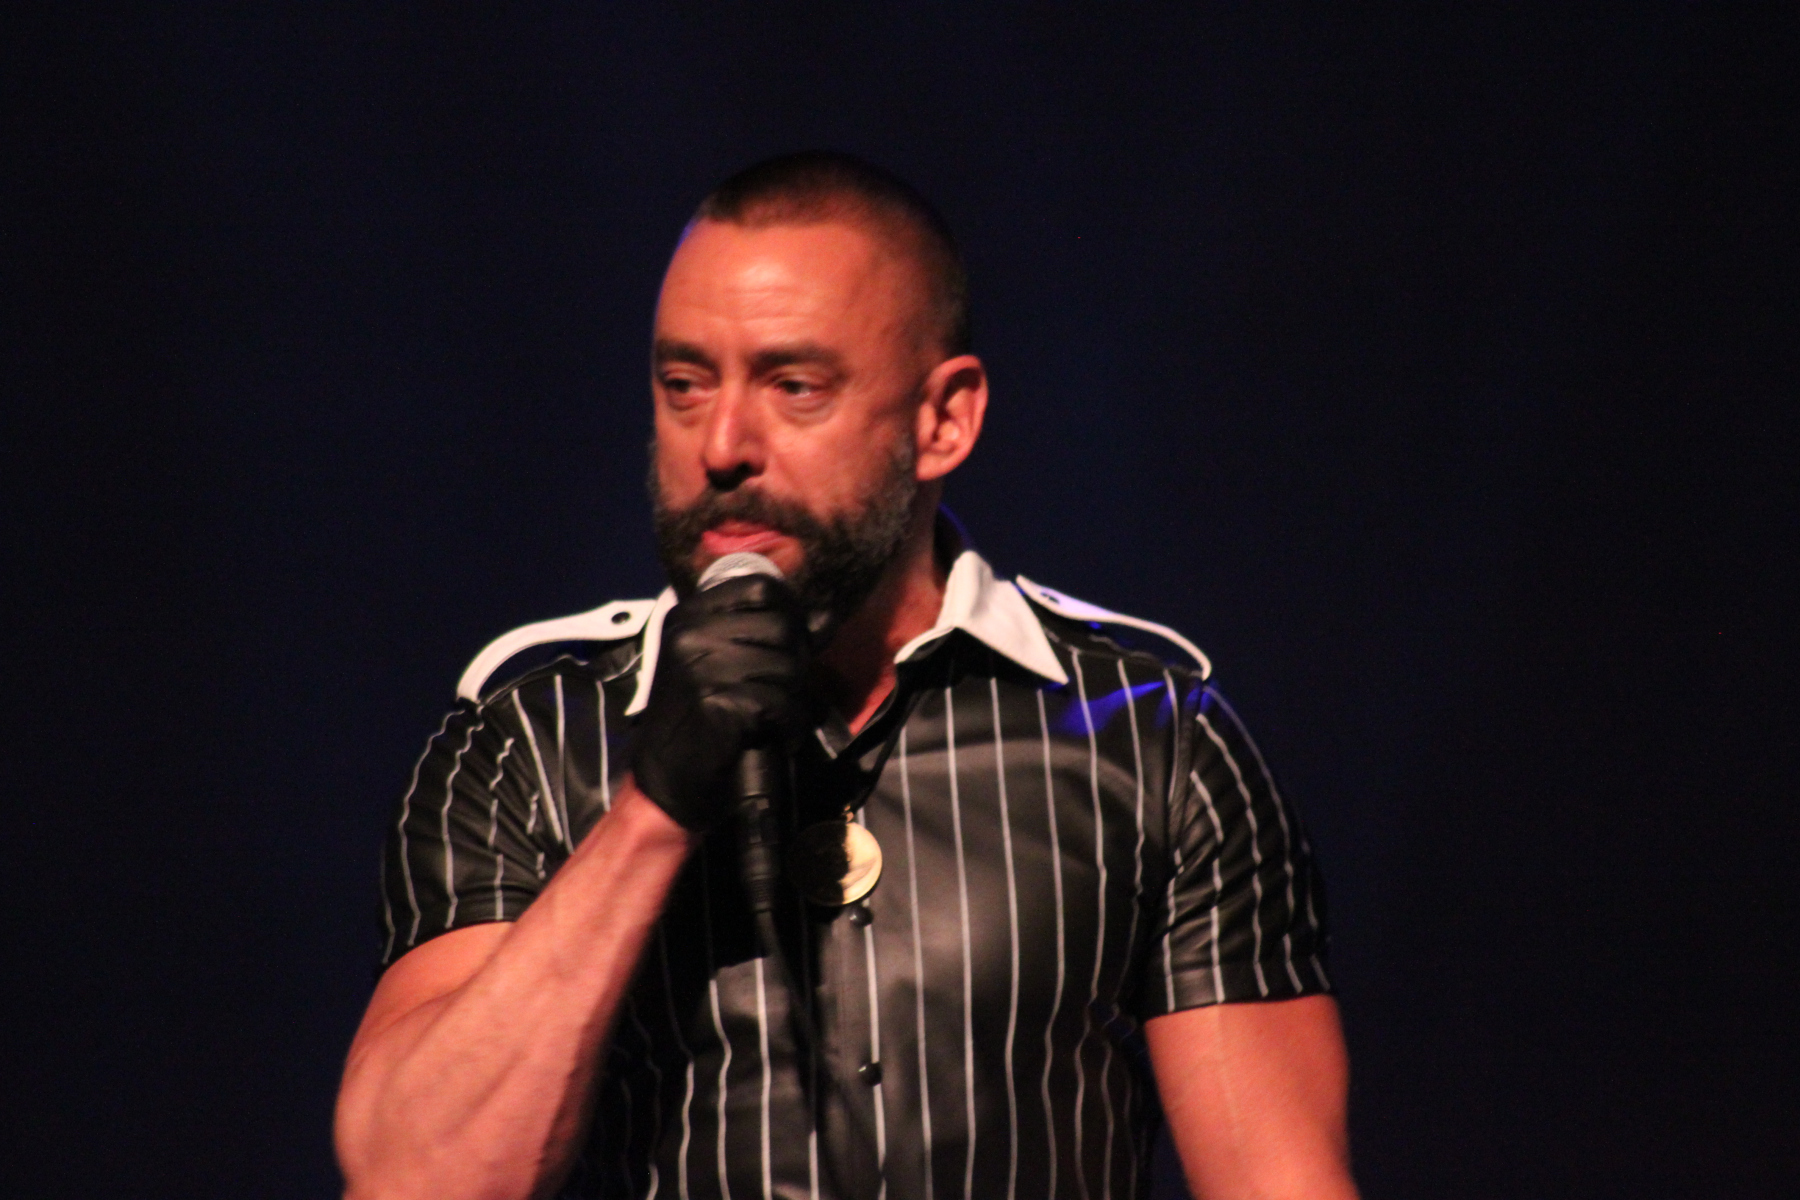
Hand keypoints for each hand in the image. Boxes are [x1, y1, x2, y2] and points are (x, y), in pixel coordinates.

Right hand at [630, 574, 811, 830]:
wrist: (665, 781)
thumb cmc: (696, 719)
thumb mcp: (720, 664)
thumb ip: (769, 636)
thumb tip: (825, 617)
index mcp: (689, 615)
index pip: (762, 587)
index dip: (788, 612)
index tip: (789, 643)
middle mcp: (692, 633)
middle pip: (782, 625)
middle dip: (794, 661)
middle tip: (780, 692)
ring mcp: (702, 666)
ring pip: (787, 665)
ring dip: (792, 697)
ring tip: (773, 717)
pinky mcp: (718, 702)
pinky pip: (781, 703)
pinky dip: (788, 724)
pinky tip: (773, 736)